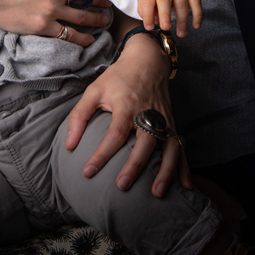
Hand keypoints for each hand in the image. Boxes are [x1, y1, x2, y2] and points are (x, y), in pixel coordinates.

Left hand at [65, 31, 188, 197]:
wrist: (147, 60)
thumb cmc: (118, 78)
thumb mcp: (94, 90)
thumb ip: (80, 116)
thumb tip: (69, 145)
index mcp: (126, 105)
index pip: (114, 134)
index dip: (101, 154)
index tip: (88, 172)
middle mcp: (147, 113)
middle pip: (144, 143)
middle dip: (134, 166)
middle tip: (122, 186)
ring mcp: (163, 119)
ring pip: (168, 148)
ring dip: (165, 172)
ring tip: (156, 193)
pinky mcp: (172, 123)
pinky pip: (180, 147)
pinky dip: (185, 167)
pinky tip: (185, 186)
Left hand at [138, 0, 202, 36]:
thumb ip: (145, 9)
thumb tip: (154, 22)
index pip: (147, 1)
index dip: (147, 15)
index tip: (149, 27)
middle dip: (165, 14)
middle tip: (166, 28)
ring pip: (182, 3)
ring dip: (182, 20)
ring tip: (181, 34)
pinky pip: (196, 3)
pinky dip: (198, 15)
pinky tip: (196, 26)